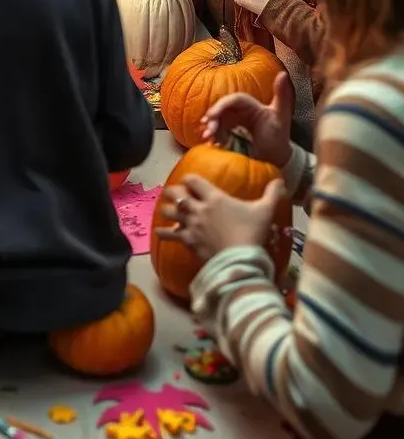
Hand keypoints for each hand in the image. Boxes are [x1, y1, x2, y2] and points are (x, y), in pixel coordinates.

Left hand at [155, 174, 286, 259]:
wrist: (241, 259)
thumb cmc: (252, 232)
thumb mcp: (265, 210)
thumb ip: (272, 194)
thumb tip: (281, 180)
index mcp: (214, 197)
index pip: (193, 180)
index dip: (190, 179)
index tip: (190, 182)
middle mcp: (198, 208)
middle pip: (176, 193)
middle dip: (173, 192)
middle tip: (173, 193)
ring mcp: (191, 225)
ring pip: (169, 212)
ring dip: (167, 210)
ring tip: (165, 209)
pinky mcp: (188, 240)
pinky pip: (171, 234)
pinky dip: (163, 232)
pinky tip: (157, 231)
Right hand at [200, 71, 294, 165]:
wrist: (277, 159)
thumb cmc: (279, 137)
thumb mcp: (281, 116)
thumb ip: (282, 95)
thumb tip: (283, 73)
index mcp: (251, 105)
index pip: (234, 100)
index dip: (222, 105)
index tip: (213, 115)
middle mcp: (240, 111)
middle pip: (222, 109)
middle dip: (213, 117)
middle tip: (207, 128)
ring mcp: (234, 122)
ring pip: (217, 120)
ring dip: (210, 126)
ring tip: (208, 137)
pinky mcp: (229, 133)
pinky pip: (217, 131)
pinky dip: (212, 135)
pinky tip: (210, 142)